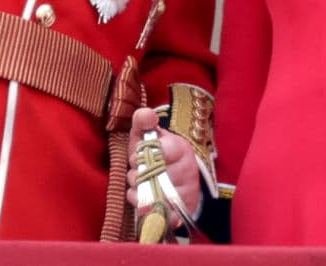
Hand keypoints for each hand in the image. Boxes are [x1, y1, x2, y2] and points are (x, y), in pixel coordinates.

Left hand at [126, 107, 200, 223]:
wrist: (169, 176)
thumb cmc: (154, 153)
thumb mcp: (147, 134)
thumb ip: (143, 120)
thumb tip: (146, 114)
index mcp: (181, 147)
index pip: (158, 152)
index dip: (139, 156)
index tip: (136, 155)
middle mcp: (189, 169)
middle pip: (154, 176)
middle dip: (136, 174)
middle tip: (136, 171)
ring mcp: (188, 192)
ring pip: (154, 194)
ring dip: (138, 190)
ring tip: (139, 184)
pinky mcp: (182, 211)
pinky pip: (158, 212)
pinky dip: (144, 207)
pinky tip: (142, 198)